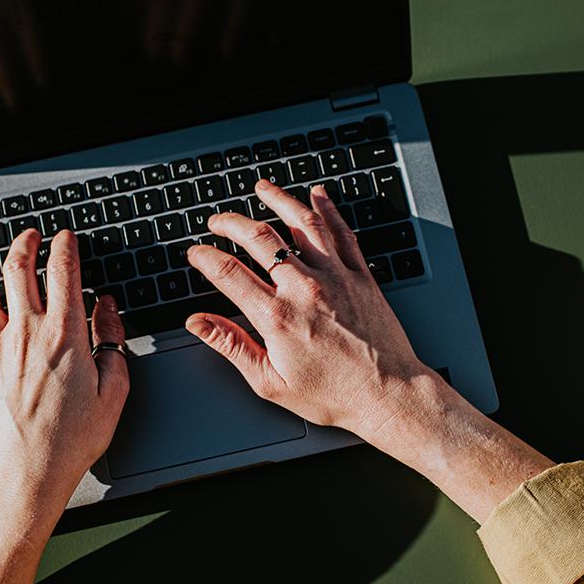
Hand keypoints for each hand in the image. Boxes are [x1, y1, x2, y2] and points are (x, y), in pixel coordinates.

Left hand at [0, 229, 128, 583]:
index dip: (64, 247)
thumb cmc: (72, 437)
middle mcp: (26, 332)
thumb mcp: (114, 390)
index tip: (66, 238)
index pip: (63, 273)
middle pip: (19, 270)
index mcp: (64, 334)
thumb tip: (107, 309)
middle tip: (30, 234)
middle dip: (25, 244)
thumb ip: (112, 341)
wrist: (29, 468)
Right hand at [186, 181, 553, 521]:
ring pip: (302, 224)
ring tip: (262, 189)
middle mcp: (304, 289)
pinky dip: (328, 210)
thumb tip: (199, 324)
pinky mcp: (360, 276)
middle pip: (260, 239)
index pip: (229, 273)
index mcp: (277, 317)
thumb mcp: (270, 382)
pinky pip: (341, 232)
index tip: (195, 253)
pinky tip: (317, 196)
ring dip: (279, 200)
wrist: (388, 394)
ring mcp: (335, 277)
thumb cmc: (333, 394)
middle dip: (232, 223)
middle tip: (218, 221)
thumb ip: (231, 346)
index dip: (205, 257)